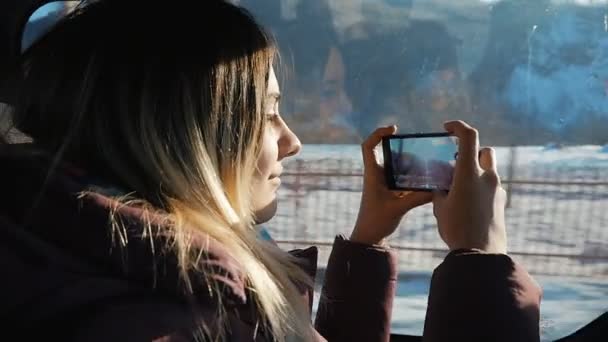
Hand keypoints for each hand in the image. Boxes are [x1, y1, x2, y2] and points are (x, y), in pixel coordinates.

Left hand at [350, 126, 431, 244]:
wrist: (369, 238)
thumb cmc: (376, 222)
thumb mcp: (398, 208)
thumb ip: (417, 198)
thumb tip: (436, 189)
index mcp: (373, 174)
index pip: (368, 147)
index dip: (378, 133)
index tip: (394, 129)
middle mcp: (378, 175)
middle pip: (390, 154)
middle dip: (405, 152)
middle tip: (421, 153)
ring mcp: (384, 183)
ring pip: (399, 167)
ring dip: (412, 166)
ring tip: (428, 167)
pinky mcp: (391, 192)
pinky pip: (404, 179)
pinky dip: (415, 179)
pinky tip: (429, 182)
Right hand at [432, 121, 506, 253]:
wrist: (480, 254)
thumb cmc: (456, 229)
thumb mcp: (440, 207)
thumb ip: (441, 190)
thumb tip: (442, 185)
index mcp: (468, 173)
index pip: (468, 136)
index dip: (458, 126)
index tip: (447, 127)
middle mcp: (487, 177)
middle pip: (484, 151)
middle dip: (472, 152)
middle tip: (456, 162)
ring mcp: (497, 189)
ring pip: (489, 170)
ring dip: (476, 171)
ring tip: (460, 187)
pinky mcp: (501, 202)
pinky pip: (492, 187)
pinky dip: (481, 187)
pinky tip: (469, 204)